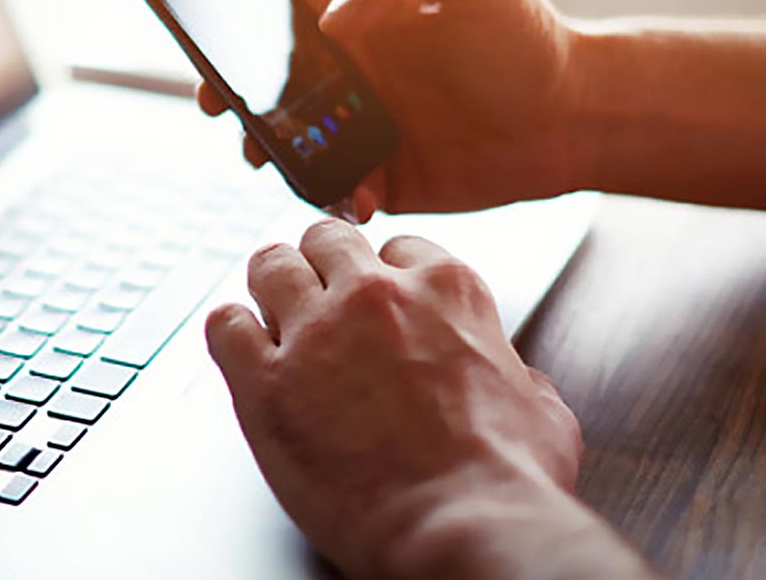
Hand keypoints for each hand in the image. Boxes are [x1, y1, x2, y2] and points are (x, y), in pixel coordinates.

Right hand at [199, 0, 580, 213]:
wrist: (576, 115)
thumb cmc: (523, 31)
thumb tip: (328, 21)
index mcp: (352, 8)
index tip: (200, 18)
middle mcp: (344, 66)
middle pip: (256, 72)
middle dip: (222, 85)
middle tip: (215, 102)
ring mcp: (355, 124)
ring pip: (279, 137)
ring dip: (260, 146)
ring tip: (266, 154)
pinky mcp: (376, 177)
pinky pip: (326, 189)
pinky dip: (321, 194)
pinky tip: (350, 191)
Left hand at [205, 221, 595, 577]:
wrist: (463, 527)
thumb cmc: (506, 480)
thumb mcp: (541, 407)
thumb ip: (514, 373)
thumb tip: (512, 377)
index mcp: (446, 289)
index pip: (398, 248)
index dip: (385, 275)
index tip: (378, 298)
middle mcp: (374, 295)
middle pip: (326, 238)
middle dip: (322, 263)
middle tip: (318, 294)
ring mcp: (315, 332)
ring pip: (269, 265)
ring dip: (270, 285)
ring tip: (271, 309)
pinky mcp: (265, 382)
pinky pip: (225, 326)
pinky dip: (230, 332)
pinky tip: (241, 348)